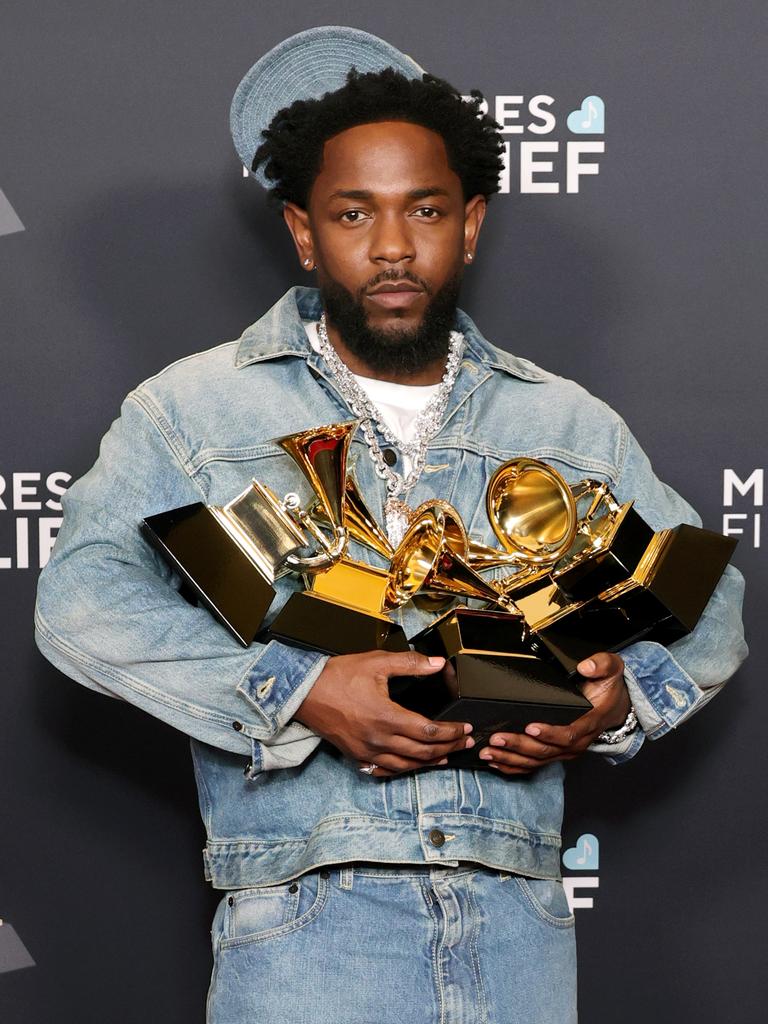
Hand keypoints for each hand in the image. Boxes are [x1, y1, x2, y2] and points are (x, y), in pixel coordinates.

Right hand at [293, 649, 474, 776]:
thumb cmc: (338, 676)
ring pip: (407, 765)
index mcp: (387, 717)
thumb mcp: (377, 662)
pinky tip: (413, 764)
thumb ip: (411, 663)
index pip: (429, 731)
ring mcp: (367, 752)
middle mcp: (379, 740)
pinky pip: (386, 770)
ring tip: (446, 755)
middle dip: (449, 747)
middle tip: (465, 742)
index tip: (466, 728)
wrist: (305, 693)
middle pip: (423, 752)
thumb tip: (438, 664)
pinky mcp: (357, 756)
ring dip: (430, 762)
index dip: (452, 732)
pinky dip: (405, 769)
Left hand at [477, 652, 630, 775]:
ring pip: (537, 761)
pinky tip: (496, 763)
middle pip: (546, 750)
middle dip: (520, 746)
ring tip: (488, 752)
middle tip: (497, 738)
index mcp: (589, 722)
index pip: (569, 733)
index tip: (530, 726)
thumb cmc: (609, 688)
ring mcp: (566, 750)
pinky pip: (535, 765)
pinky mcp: (557, 753)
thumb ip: (601, 664)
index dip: (550, 733)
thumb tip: (586, 666)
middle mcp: (576, 742)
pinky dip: (514, 766)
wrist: (616, 707)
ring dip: (511, 758)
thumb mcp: (612, 669)